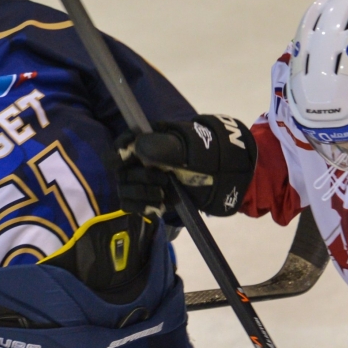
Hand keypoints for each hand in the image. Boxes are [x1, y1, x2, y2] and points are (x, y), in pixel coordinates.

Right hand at [117, 114, 256, 217]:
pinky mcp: (149, 198)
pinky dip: (142, 206)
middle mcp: (142, 160)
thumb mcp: (189, 148)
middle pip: (121, 170)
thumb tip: (137, 145)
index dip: (122, 150)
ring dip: (142, 193)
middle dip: (140, 177)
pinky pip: (131, 205)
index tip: (131, 157)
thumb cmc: (209, 156)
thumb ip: (162, 146)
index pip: (121, 144)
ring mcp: (145, 180)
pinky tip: (159, 204)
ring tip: (163, 194)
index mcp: (148, 141)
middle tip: (163, 179)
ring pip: (124, 189)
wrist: (226, 178)